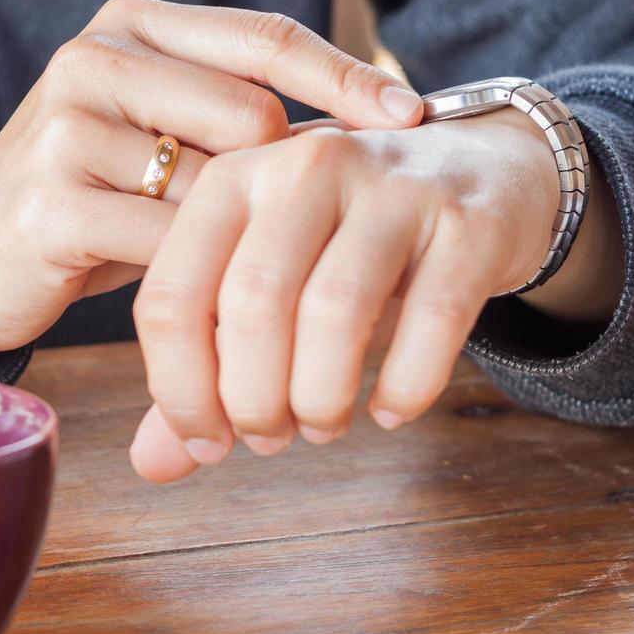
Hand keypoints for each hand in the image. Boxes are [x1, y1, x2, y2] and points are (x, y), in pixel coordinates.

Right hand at [0, 0, 423, 353]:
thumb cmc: (91, 193)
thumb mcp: (159, 131)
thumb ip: (235, 109)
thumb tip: (380, 123)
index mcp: (131, 24)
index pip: (265, 37)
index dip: (345, 77)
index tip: (414, 119)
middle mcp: (94, 60)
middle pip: (251, 116)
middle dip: (281, 186)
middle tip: (294, 241)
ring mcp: (66, 129)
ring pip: (216, 186)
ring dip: (237, 241)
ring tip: (229, 273)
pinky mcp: (50, 205)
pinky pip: (171, 245)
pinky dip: (200, 279)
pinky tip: (198, 300)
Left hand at [128, 109, 618, 481]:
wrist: (480, 169)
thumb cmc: (346, 237)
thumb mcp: (267, 276)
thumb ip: (207, 363)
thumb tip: (152, 464)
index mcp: (235, 180)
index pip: (172, 296)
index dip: (179, 389)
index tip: (206, 441)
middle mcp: (306, 169)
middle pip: (253, 304)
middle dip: (252, 399)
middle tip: (269, 439)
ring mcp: (394, 189)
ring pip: (336, 311)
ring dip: (321, 397)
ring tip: (322, 426)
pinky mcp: (469, 223)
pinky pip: (432, 320)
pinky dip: (405, 385)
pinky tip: (390, 411)